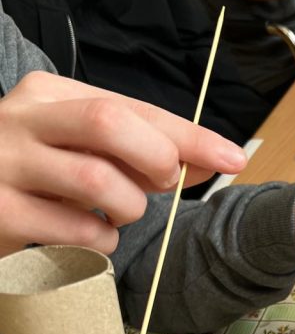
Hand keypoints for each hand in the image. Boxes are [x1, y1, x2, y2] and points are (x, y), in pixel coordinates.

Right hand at [0, 71, 245, 256]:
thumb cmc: (37, 176)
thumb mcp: (82, 149)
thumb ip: (136, 150)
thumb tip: (204, 160)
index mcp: (48, 94)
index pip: (130, 106)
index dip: (189, 135)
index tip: (234, 158)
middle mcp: (21, 120)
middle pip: (109, 122)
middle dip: (156, 157)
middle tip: (165, 184)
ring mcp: (4, 165)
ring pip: (96, 181)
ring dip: (128, 207)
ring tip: (117, 215)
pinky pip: (74, 230)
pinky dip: (100, 240)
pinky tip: (90, 236)